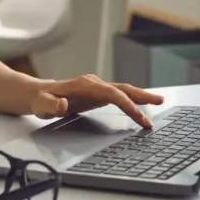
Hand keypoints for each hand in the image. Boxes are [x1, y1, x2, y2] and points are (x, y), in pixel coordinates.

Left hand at [30, 74, 163, 127]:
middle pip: (122, 88)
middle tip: (160, 102)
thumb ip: (51, 105)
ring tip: (158, 102)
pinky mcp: (97, 93)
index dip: (127, 104)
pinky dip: (131, 99)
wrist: (39, 94)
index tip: (139, 116)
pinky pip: (118, 95)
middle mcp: (93, 83)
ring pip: (123, 90)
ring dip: (140, 96)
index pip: (112, 94)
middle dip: (142, 96)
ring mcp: (96, 87)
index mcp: (85, 86)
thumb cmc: (41, 100)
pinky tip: (140, 105)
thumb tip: (62, 104)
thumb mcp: (42, 105)